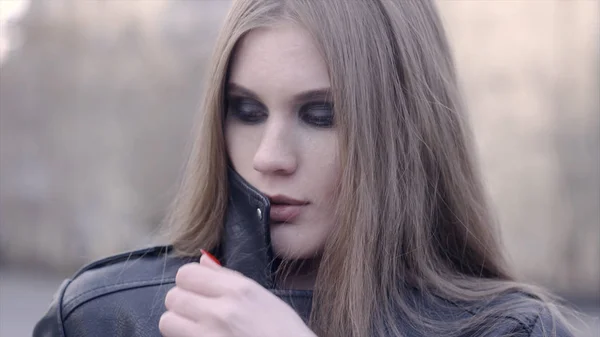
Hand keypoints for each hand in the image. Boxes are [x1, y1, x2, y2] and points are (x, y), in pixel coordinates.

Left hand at [159, 253, 315, 336]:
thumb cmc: (285, 333)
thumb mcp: (264, 298)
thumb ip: (230, 278)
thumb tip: (204, 261)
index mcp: (238, 290)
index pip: (186, 273)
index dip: (190, 281)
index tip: (199, 289)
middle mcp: (220, 311)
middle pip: (173, 296)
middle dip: (182, 302)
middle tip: (198, 311)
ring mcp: (209, 336)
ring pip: (167, 322)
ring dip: (178, 324)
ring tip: (197, 329)